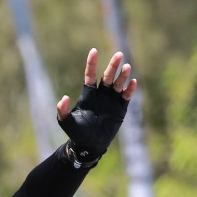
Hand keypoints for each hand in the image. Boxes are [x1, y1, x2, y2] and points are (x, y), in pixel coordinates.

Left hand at [55, 49, 136, 165]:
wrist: (91, 145)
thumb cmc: (77, 133)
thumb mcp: (67, 123)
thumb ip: (63, 111)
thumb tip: (64, 98)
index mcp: (88, 95)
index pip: (90, 76)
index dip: (92, 64)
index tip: (94, 51)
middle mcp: (100, 95)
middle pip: (107, 77)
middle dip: (113, 66)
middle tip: (119, 55)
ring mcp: (111, 101)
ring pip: (118, 85)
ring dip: (122, 76)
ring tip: (126, 67)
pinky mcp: (120, 109)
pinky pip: (126, 97)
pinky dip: (129, 90)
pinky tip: (133, 82)